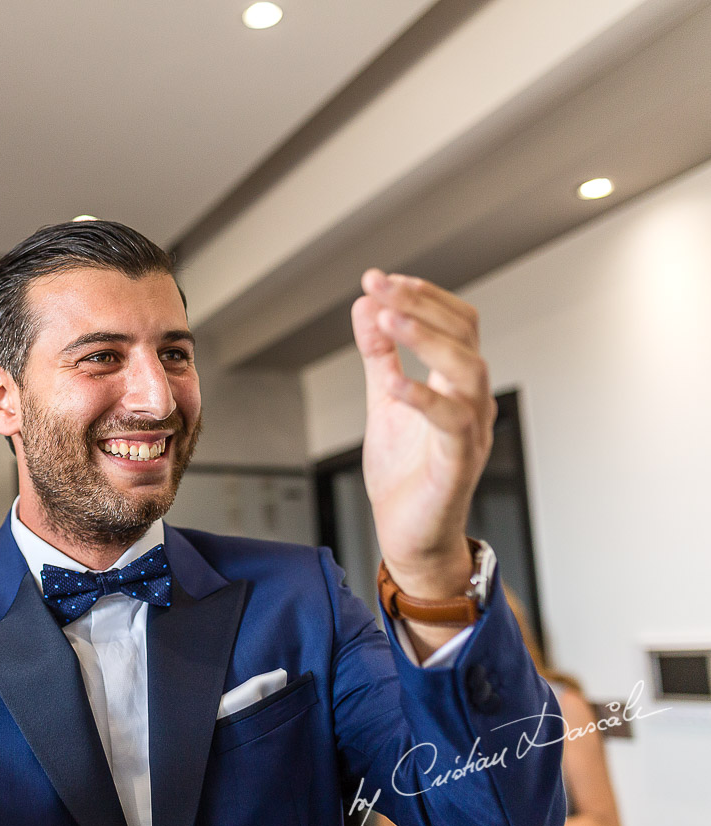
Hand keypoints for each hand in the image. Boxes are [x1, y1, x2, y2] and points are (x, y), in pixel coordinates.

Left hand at [352, 270, 494, 598]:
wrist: (409, 535)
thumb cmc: (406, 473)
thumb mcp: (384, 402)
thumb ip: (378, 356)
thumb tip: (365, 307)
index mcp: (456, 383)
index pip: (455, 322)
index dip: (423, 296)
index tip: (381, 279)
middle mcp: (471, 400)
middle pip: (464, 336)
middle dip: (420, 304)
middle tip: (379, 286)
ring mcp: (470, 430)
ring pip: (467, 370)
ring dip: (425, 340)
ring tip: (386, 319)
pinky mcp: (458, 462)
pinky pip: (451, 422)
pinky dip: (423, 397)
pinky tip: (393, 382)